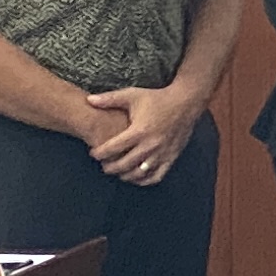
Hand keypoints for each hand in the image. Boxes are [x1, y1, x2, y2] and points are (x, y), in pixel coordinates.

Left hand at [82, 82, 206, 184]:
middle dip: (109, 167)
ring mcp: (162, 153)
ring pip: (138, 173)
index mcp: (139, 130)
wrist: (186, 103)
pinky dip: (143, 180)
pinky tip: (135, 176)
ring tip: (117, 171)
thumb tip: (88, 100)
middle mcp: (150, 145)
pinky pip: (156, 176)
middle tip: (103, 164)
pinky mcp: (171, 157)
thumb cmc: (157, 99)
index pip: (113, 148)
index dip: (99, 153)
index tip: (93, 153)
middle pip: (123, 164)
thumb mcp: (133, 95)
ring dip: (124, 175)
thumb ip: (110, 99)